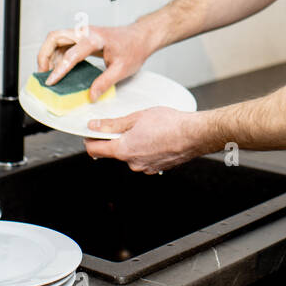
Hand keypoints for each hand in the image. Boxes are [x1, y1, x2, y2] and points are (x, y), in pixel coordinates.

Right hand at [35, 19, 159, 101]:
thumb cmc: (134, 48)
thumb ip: (105, 83)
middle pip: (55, 37)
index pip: (72, 53)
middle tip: (42, 74)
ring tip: (48, 74)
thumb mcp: (122, 69)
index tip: (51, 81)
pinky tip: (58, 69)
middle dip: (44, 54)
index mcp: (96, 38)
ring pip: (56, 39)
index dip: (60, 68)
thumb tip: (91, 96)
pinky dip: (56, 55)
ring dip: (48, 55)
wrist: (141, 37)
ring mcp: (83, 34)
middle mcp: (86, 32)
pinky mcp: (82, 38)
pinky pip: (63, 44)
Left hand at [83, 107, 206, 173]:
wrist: (195, 134)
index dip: (90, 139)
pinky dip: (145, 149)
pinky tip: (155, 137)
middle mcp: (132, 163)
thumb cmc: (170, 124)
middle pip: (113, 152)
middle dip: (115, 139)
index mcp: (123, 150)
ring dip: (132, 143)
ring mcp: (145, 168)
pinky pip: (143, 158)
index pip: (95, 149)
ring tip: (146, 128)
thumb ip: (113, 124)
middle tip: (124, 123)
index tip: (91, 131)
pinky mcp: (156, 168)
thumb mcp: (137, 117)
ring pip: (130, 155)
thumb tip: (95, 126)